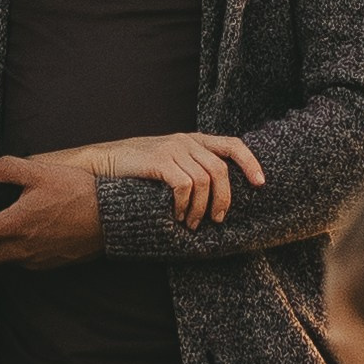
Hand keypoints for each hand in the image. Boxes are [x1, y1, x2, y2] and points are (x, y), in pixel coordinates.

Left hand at [0, 158, 103, 269]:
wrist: (114, 220)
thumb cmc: (78, 194)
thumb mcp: (41, 173)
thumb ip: (8, 169)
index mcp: (13, 226)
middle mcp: (19, 249)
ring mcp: (34, 260)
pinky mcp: (48, 264)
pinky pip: (17, 263)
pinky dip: (3, 255)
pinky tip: (8, 240)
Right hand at [79, 130, 265, 226]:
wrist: (103, 163)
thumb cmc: (138, 169)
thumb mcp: (170, 162)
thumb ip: (192, 167)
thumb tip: (219, 194)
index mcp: (194, 140)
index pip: (233, 144)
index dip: (250, 163)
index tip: (260, 184)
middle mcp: (186, 141)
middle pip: (221, 170)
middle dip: (223, 199)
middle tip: (216, 220)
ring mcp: (172, 149)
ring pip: (204, 181)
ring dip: (200, 209)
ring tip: (191, 223)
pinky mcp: (159, 161)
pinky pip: (184, 185)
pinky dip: (184, 205)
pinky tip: (177, 215)